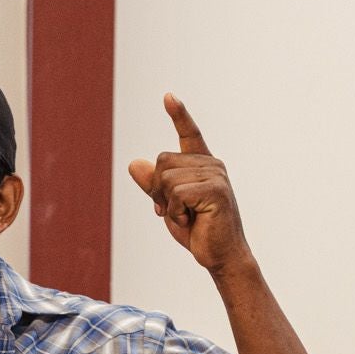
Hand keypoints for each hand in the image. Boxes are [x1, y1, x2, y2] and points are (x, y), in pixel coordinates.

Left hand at [127, 94, 252, 275]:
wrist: (221, 257)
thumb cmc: (198, 231)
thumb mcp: (168, 206)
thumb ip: (153, 185)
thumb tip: (133, 163)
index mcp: (202, 165)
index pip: (189, 134)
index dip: (179, 115)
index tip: (168, 97)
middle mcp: (211, 164)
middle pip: (162, 161)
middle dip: (158, 190)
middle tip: (176, 211)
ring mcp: (216, 175)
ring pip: (166, 177)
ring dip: (168, 204)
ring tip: (188, 217)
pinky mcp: (216, 189)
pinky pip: (177, 193)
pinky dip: (176, 212)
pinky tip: (192, 220)